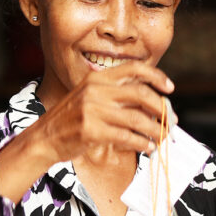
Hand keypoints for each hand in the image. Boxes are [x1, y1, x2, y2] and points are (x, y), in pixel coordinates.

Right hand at [29, 63, 175, 166]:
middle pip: (140, 94)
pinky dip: (141, 143)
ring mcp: (93, 110)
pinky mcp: (91, 131)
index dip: (156, 76)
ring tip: (162, 137)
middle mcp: (96, 90)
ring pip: (137, 118)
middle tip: (171, 120)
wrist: (44, 137)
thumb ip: (115, 94)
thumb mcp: (89, 96)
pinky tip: (147, 147)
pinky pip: (126, 137)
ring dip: (155, 129)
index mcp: (97, 78)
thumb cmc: (71, 119)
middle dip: (161, 108)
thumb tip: (152, 102)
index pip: (133, 68)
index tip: (170, 88)